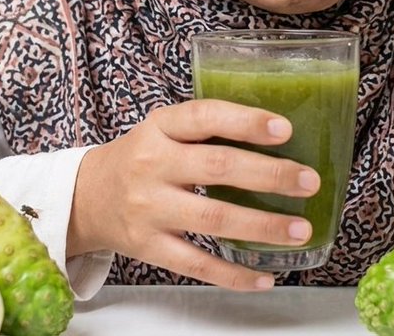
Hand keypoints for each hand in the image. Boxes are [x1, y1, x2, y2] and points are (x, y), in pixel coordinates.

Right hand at [66, 99, 320, 290]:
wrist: (85, 197)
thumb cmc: (142, 159)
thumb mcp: (164, 130)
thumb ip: (208, 129)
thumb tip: (281, 134)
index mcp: (160, 128)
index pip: (204, 117)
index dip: (245, 122)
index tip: (284, 129)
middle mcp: (152, 166)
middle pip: (217, 168)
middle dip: (269, 175)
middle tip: (308, 181)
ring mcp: (149, 209)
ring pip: (212, 219)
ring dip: (262, 226)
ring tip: (300, 229)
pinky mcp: (148, 247)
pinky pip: (196, 265)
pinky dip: (233, 275)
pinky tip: (264, 277)